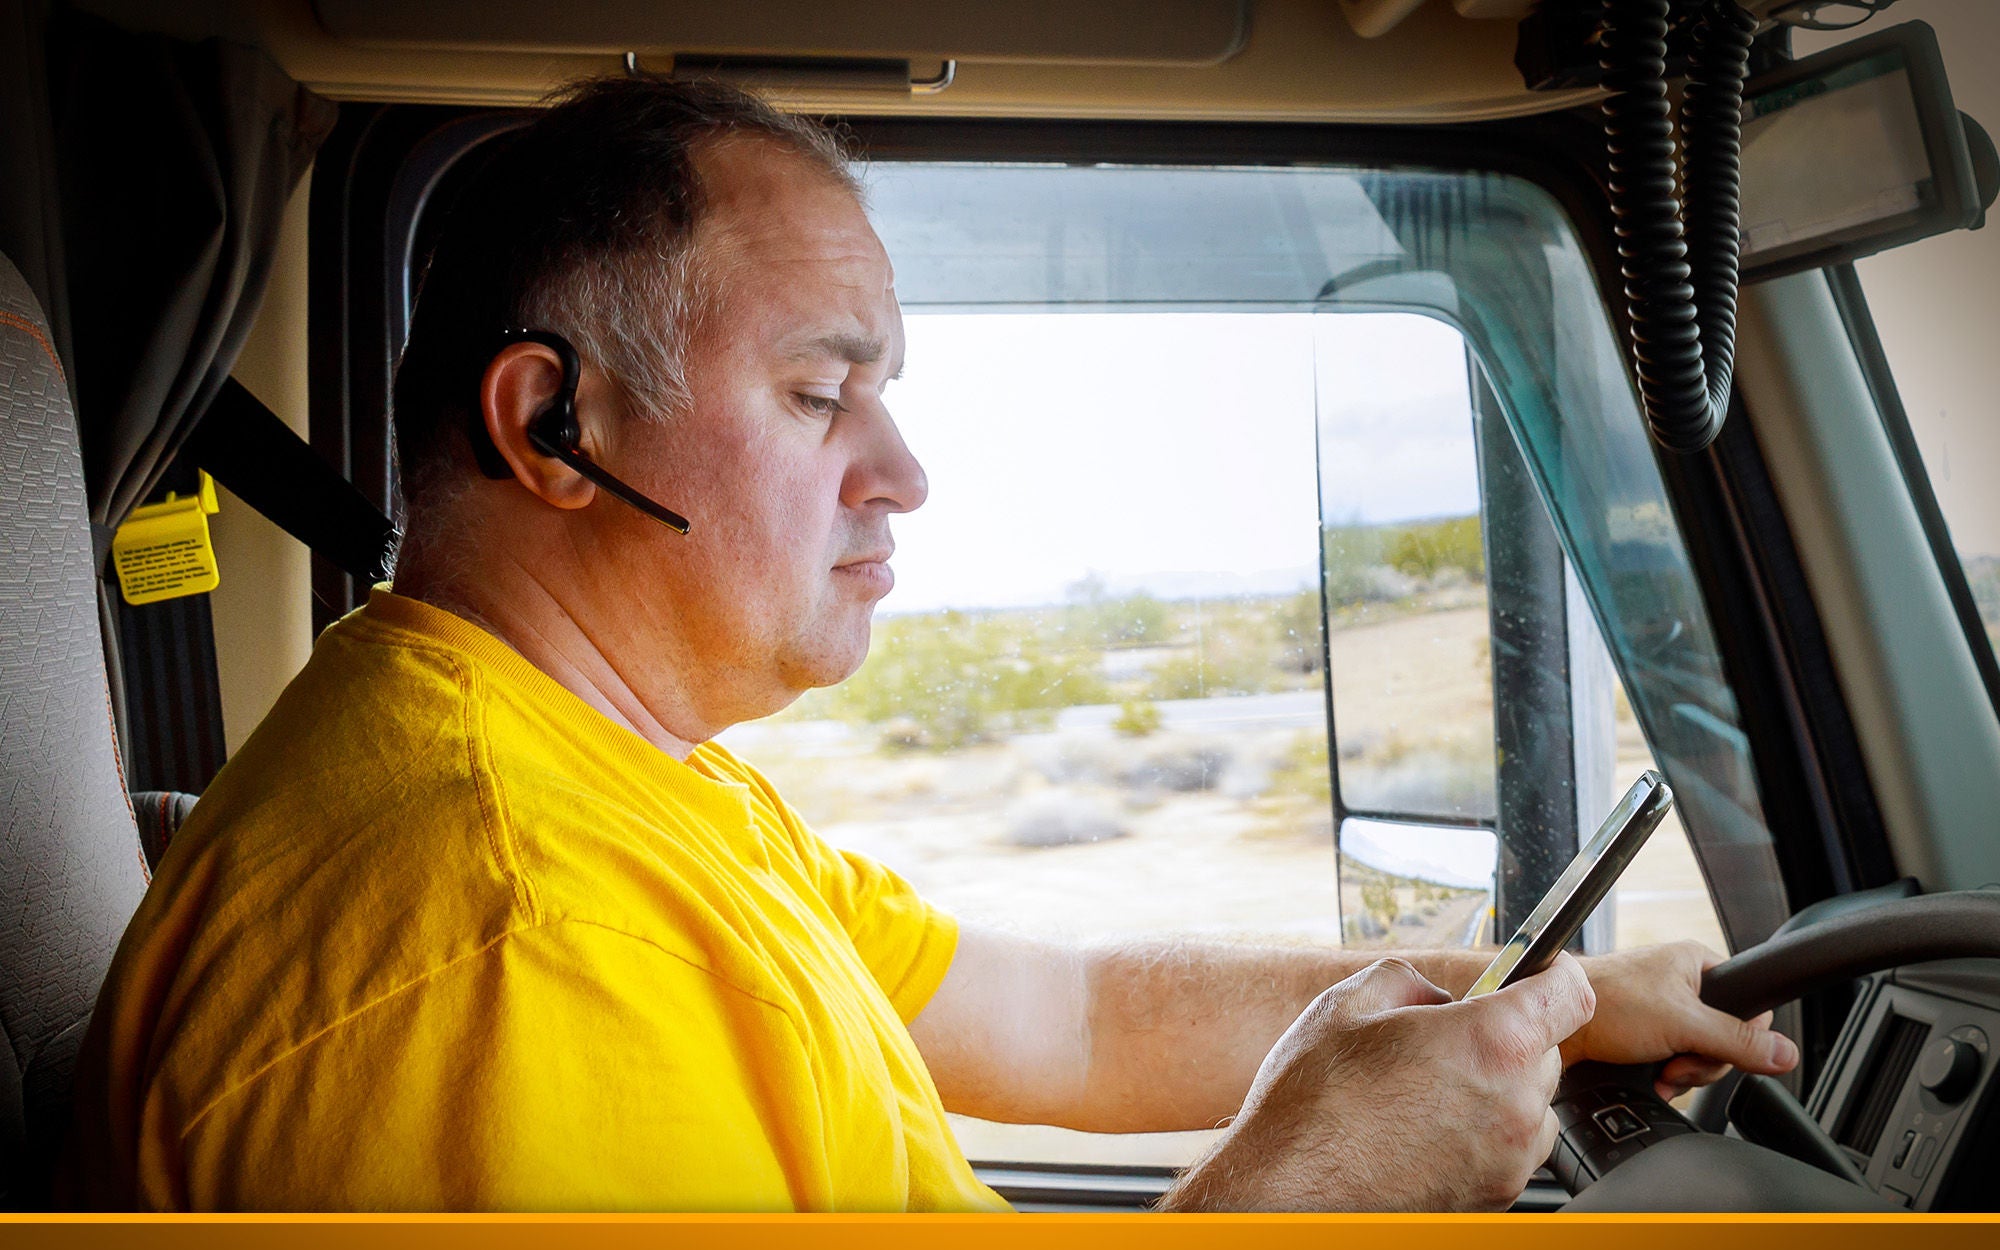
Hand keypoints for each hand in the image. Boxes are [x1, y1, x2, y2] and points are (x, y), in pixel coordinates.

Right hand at [1162, 954, 1595, 1211]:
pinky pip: (1513, 1149)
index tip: (1540, 972)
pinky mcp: (1495, 1195)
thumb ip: (1411, 982)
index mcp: (1490, 1041)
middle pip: (1547, 1052)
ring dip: (1500, 1089)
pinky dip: (1486, 1133)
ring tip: (1428, 1092)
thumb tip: (1436, 997)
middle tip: (1443, 1042)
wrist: (1290, 1188)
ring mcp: (1509, 1158)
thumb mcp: (1348, 1004)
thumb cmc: (1313, 1102)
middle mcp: (1515, 1103)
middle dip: (1506, 1037)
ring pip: (1533, 1105)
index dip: (1555, 974)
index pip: (1570, 994)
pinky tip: (1427, 1129)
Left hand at [1568, 941, 1798, 1098]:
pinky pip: (1675, 1063)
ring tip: (1659, 1070)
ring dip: (1683, 1073)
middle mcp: (1682, 984)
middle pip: (1725, 1038)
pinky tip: (1651, 1078)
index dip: (1738, 1038)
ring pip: (1700, 1055)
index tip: (1714, 1049)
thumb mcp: (1682, 1022)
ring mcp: (1664, 1010)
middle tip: (1677, 1061)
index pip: (1749, 1007)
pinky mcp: (1646, 1033)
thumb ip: (1736, 1039)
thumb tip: (1785, 1054)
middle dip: (1702, 1062)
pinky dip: (1666, 1076)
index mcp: (1697, 964)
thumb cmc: (1606, 1001)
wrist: (1553, 1023)